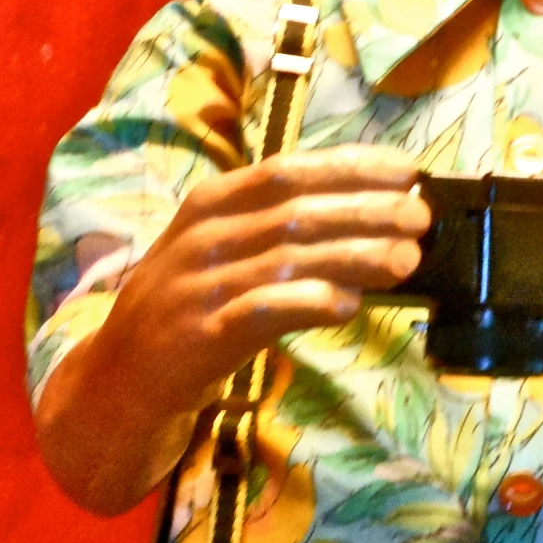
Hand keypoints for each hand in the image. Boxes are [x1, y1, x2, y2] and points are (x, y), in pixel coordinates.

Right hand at [35, 146, 427, 512]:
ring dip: (355, 255)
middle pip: (298, 210)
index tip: (407, 170)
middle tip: (421, 217)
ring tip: (406, 260)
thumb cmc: (188, 305)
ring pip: (290, 257)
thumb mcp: (223, 251)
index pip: (289, 169)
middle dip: (367, 211)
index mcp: (212, 202)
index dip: (352, 167)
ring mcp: (201, 284)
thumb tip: (370, 220)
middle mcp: (205, 235)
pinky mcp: (203, 334)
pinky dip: (309, 302)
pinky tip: (349, 305)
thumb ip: (281, 232)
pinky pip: (263, 311)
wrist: (121, 374)